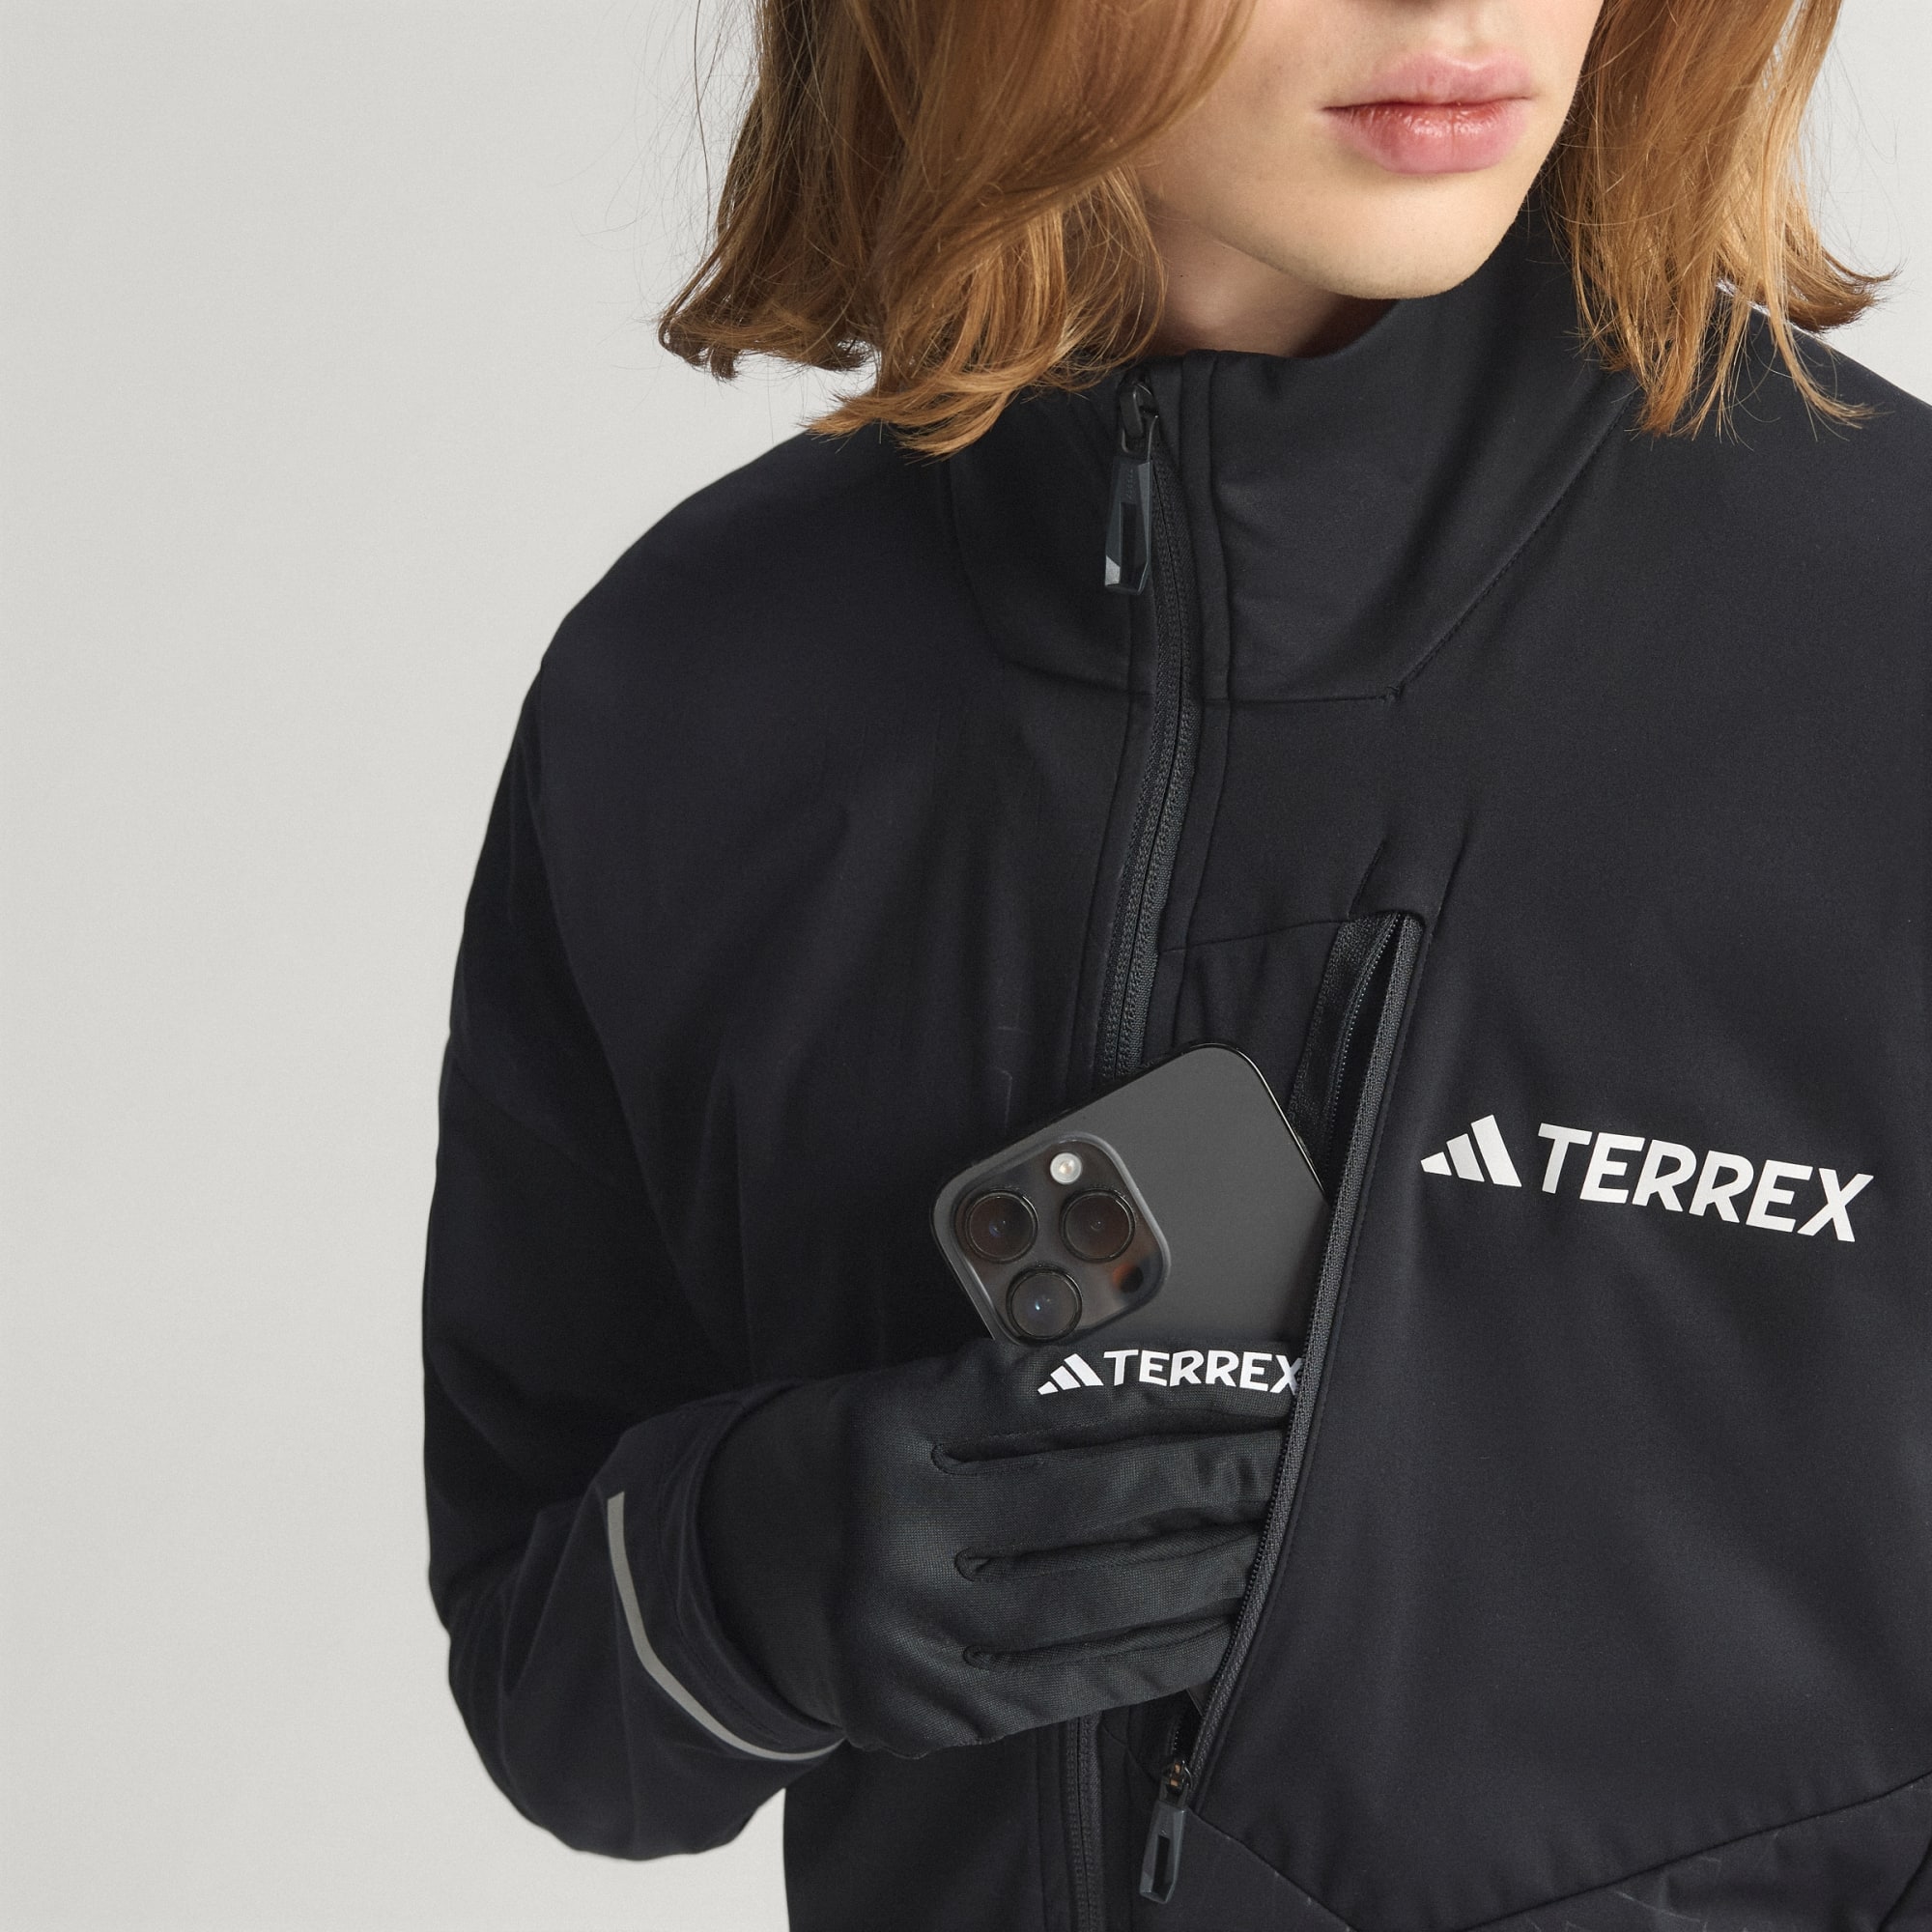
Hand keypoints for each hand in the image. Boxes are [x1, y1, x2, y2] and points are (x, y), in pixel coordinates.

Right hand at [698, 1336, 1289, 1754]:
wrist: (733, 1573)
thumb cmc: (854, 1463)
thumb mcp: (905, 1398)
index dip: (1181, 1388)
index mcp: (887, 1422)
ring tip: (1277, 1540)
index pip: (1064, 1397)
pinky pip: (1066, 1686)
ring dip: (1205, 1571)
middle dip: (1215, 1476)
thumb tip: (1183, 1406)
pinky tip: (1220, 1629)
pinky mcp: (918, 1711)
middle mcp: (886, 1526)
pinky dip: (1157, 1658)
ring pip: (1090, 1600)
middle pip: (1089, 1497)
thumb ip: (1014, 1403)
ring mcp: (898, 1631)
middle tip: (1296, 1458)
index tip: (1269, 1382)